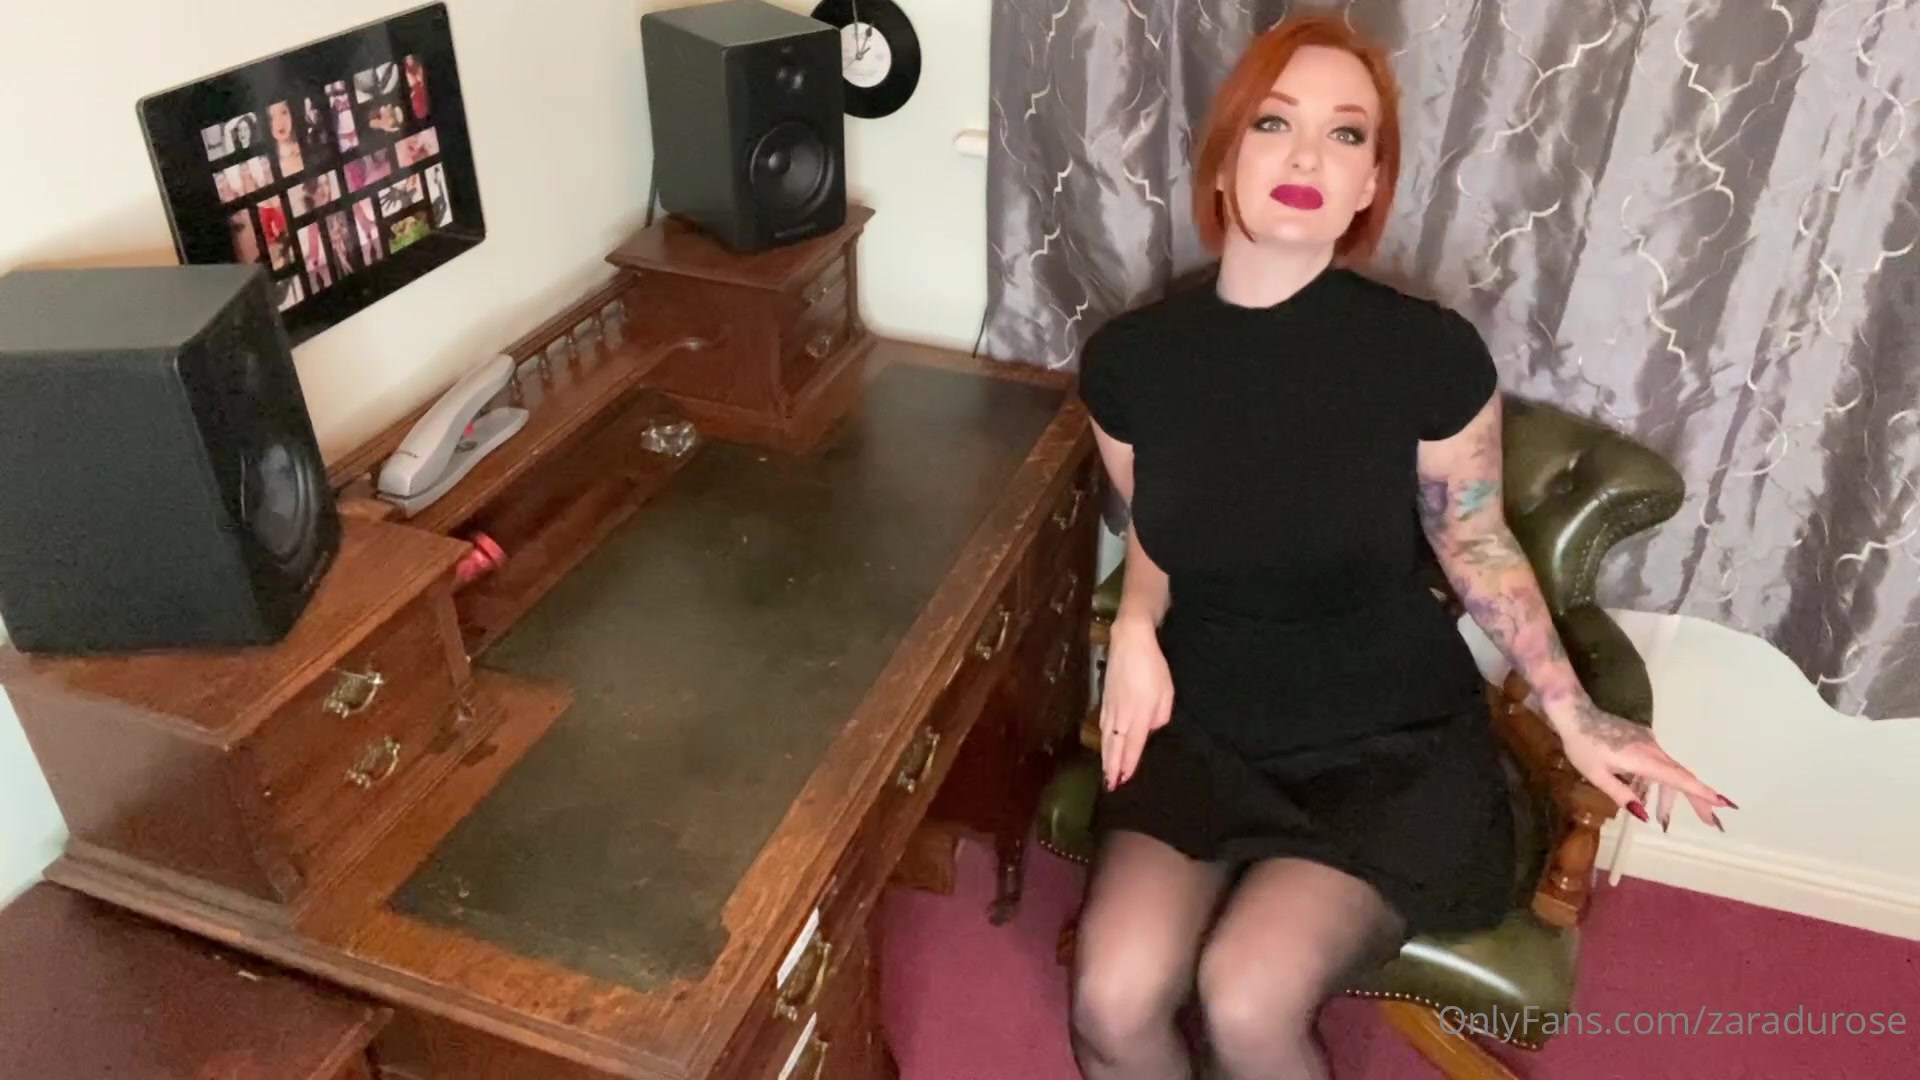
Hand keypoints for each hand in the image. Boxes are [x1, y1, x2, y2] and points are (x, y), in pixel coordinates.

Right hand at [1099, 613, 1172, 790]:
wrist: (1130, 642)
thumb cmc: (1153, 667)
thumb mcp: (1166, 693)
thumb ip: (1160, 717)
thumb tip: (1149, 730)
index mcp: (1138, 715)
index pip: (1132, 747)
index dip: (1127, 766)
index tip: (1123, 782)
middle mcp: (1121, 716)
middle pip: (1115, 747)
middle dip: (1112, 768)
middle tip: (1110, 787)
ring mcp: (1110, 707)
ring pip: (1107, 738)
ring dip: (1105, 758)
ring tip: (1105, 774)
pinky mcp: (1105, 699)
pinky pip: (1103, 726)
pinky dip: (1103, 741)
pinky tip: (1104, 746)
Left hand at [1548, 697, 1735, 829]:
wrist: (1575, 713)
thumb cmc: (1582, 746)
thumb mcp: (1597, 775)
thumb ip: (1621, 795)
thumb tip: (1643, 815)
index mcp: (1643, 760)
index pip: (1678, 779)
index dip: (1700, 793)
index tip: (1722, 803)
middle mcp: (1652, 750)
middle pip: (1681, 777)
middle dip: (1697, 799)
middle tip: (1711, 821)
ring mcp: (1649, 743)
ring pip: (1668, 772)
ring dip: (1670, 795)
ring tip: (1663, 818)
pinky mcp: (1642, 740)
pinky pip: (1657, 764)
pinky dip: (1657, 782)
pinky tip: (1646, 797)